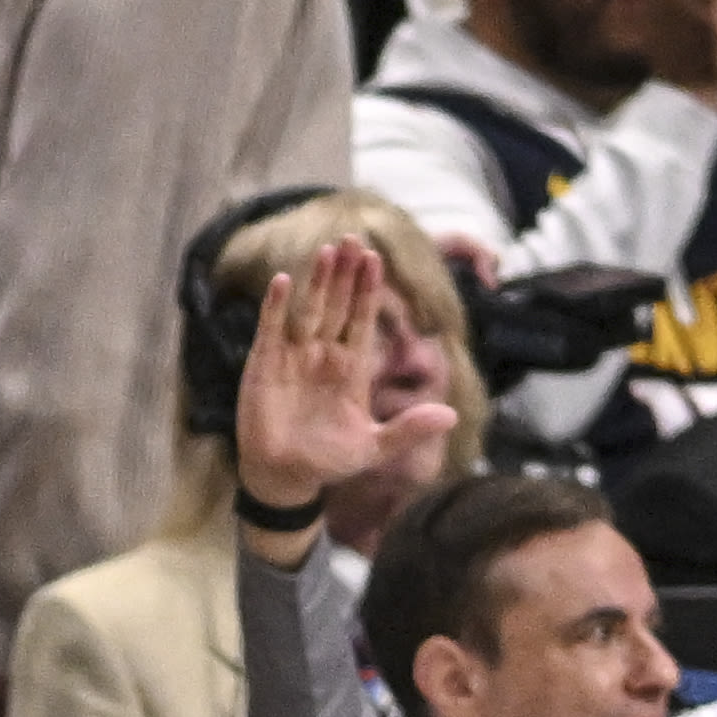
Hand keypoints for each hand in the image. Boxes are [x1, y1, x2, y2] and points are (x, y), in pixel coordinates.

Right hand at [229, 234, 458, 541]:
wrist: (285, 478)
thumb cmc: (328, 462)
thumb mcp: (373, 448)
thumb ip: (409, 430)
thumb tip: (452, 417)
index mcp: (351, 367)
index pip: (362, 320)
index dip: (369, 291)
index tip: (376, 259)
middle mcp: (323, 354)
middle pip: (338, 305)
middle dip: (346, 274)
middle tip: (354, 237)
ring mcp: (293, 357)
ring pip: (308, 310)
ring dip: (317, 281)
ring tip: (328, 250)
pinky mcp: (264, 365)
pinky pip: (271, 329)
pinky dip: (275, 307)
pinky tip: (282, 280)